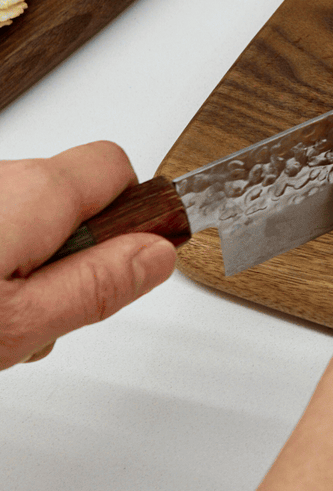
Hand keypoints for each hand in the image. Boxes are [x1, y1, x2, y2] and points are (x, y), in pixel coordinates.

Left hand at [0, 141, 177, 369]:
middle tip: (44, 316)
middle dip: (76, 254)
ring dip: (27, 265)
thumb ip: (96, 285)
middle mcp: (2, 177)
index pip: (118, 168)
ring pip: (26, 219)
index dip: (135, 216)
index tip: (130, 264)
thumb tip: (159, 255)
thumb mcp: (19, 322)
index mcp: (36, 191)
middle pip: (72, 199)